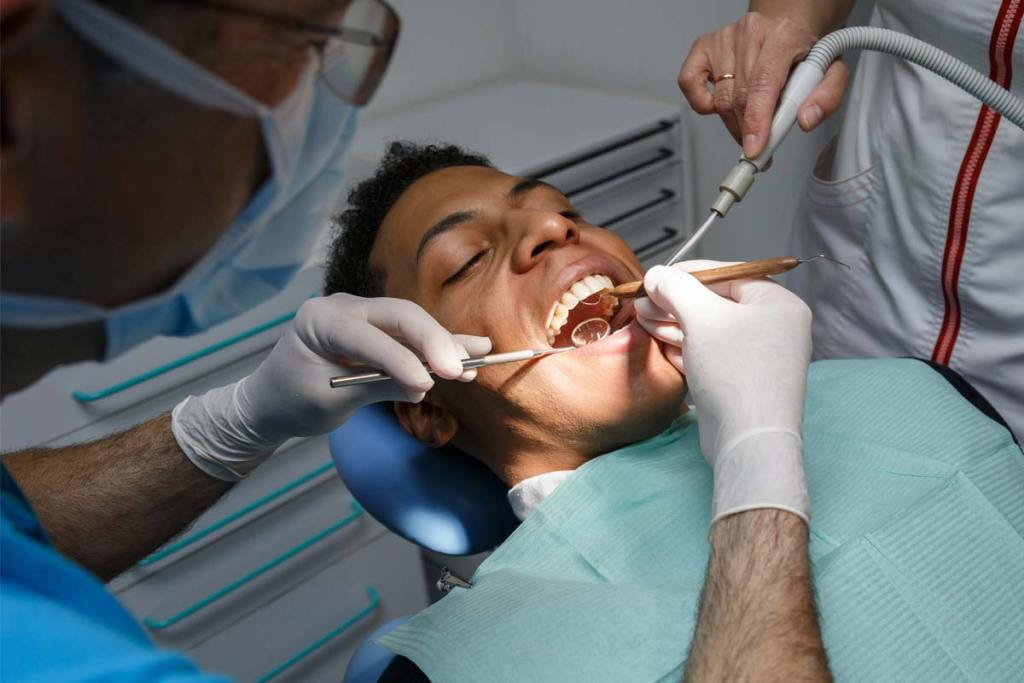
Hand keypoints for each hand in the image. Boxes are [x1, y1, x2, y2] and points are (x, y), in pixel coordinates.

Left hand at [172, 294, 490, 479]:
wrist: (270, 402)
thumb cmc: (291, 400)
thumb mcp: (329, 400)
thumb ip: (376, 387)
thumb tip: (422, 386)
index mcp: (321, 320)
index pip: (368, 336)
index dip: (400, 359)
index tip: (427, 384)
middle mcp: (345, 308)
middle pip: (400, 317)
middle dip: (433, 342)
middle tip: (459, 367)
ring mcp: (364, 318)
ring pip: (412, 326)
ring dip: (445, 343)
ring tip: (482, 353)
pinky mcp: (378, 333)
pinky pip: (411, 339)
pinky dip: (438, 348)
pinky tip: (471, 350)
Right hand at [636, 262, 811, 524]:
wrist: (747, 440)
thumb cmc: (736, 373)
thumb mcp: (702, 317)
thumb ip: (676, 288)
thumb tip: (657, 274)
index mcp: (777, 304)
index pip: (727, 275)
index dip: (687, 275)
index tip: (655, 279)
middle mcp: (774, 327)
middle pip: (715, 303)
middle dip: (675, 303)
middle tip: (642, 304)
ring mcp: (758, 356)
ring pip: (709, 330)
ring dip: (674, 324)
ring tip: (644, 322)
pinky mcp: (742, 381)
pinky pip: (711, 354)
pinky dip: (686, 348)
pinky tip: (664, 346)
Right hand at [678, 11, 848, 156]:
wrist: (787, 24)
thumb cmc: (803, 50)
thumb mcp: (831, 71)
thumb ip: (828, 97)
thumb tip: (805, 119)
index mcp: (783, 35)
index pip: (763, 82)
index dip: (756, 120)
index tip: (754, 147)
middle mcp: (750, 33)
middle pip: (740, 97)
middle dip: (749, 131)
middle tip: (760, 147)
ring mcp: (724, 39)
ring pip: (721, 99)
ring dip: (734, 123)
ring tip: (750, 125)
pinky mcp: (704, 46)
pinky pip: (689, 83)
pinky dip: (701, 103)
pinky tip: (719, 105)